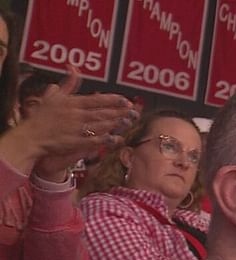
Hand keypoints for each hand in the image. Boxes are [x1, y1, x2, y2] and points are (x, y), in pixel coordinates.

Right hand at [2, 65, 132, 174]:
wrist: (30, 136)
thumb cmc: (41, 116)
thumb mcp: (53, 96)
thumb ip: (67, 84)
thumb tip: (74, 68)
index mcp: (72, 103)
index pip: (97, 100)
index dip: (113, 100)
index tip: (125, 100)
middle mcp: (76, 115)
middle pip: (102, 112)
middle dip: (119, 112)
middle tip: (133, 111)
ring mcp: (75, 129)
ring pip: (101, 125)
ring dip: (116, 124)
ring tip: (129, 122)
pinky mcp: (74, 142)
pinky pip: (93, 141)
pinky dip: (106, 139)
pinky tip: (117, 138)